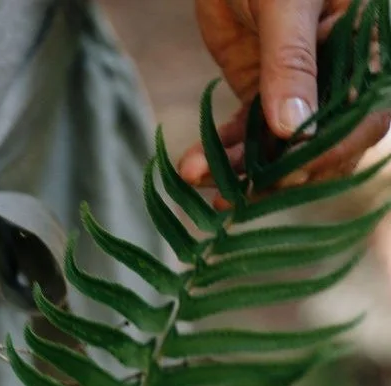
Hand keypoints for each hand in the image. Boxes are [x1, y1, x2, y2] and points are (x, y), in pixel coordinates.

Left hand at [180, 0, 390, 190]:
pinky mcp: (261, 93)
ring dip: (237, 168)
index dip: (330, 151)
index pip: (363, 119)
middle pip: (319, 145)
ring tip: (197, 177)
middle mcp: (340, 78)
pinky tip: (190, 165)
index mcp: (370, 51)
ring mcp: (298, 89)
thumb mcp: (286, 3)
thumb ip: (291, 63)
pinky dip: (219, 150)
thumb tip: (295, 130)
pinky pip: (244, 133)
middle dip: (274, 173)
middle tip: (231, 191)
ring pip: (276, 146)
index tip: (288, 171)